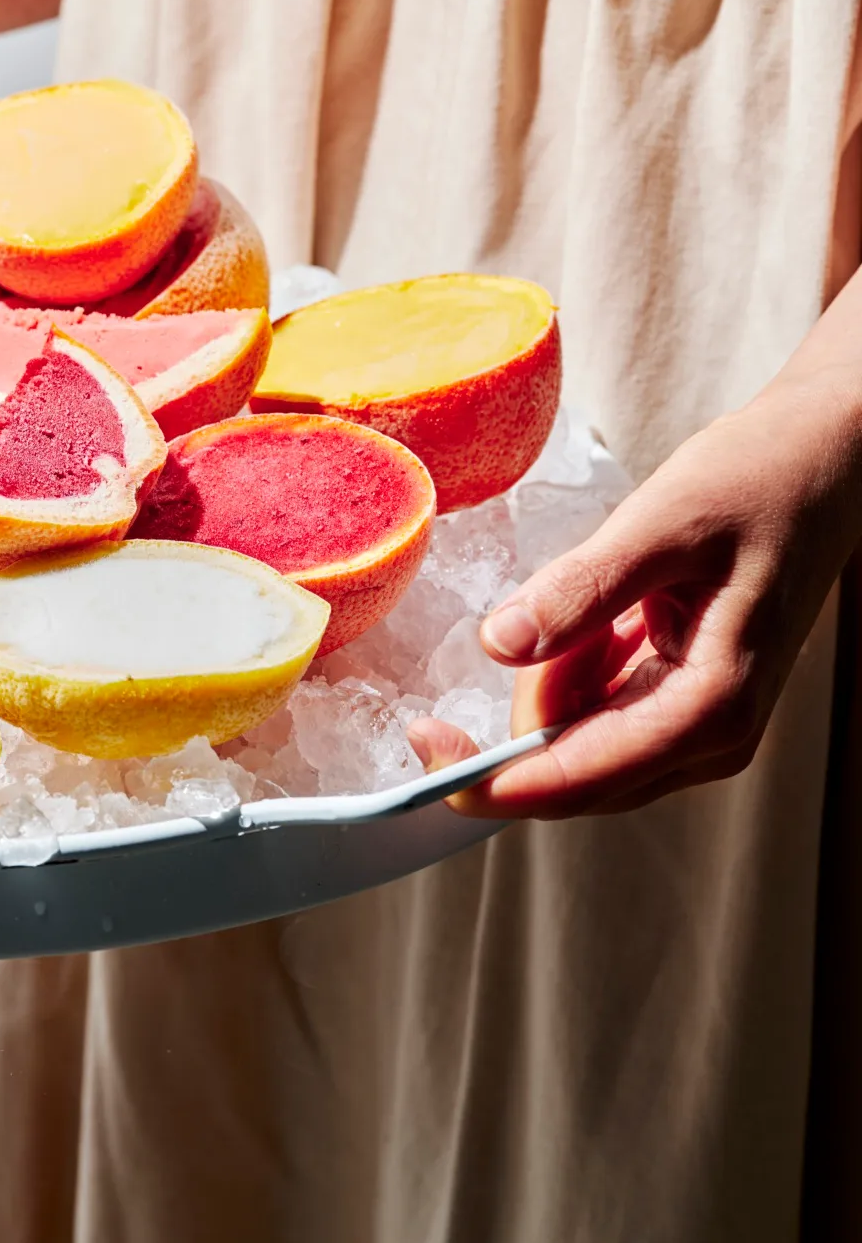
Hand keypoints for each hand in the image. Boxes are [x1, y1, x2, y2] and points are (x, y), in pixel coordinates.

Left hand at [413, 363, 861, 818]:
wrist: (818, 464)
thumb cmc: (756, 484)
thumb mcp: (661, 525)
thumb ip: (581, 590)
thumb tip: (500, 646)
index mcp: (712, 709)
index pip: (582, 778)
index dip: (493, 777)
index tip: (423, 748)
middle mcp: (712, 736)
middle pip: (576, 772)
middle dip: (516, 721)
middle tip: (504, 628)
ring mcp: (700, 721)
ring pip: (582, 736)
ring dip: (553, 677)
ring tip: (595, 586)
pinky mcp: (686, 696)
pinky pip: (601, 704)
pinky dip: (576, 661)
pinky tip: (602, 604)